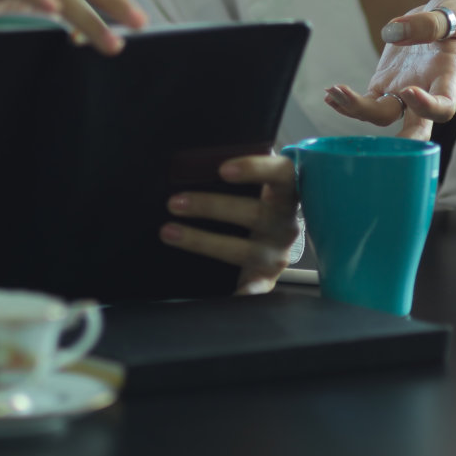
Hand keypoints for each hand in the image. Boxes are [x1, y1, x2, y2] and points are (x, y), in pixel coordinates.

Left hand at [159, 154, 299, 294]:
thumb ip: (234, 171)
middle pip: (253, 214)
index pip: (280, 174)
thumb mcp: (258, 183)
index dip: (255, 169)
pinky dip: (245, 291)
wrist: (286, 233)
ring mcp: (278, 252)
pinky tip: (229, 293)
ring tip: (168, 232)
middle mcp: (285, 223)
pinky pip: (256, 286)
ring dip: (202, 241)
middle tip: (174, 203)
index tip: (223, 170)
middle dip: (210, 208)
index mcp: (286, 191)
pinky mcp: (267, 276)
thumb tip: (191, 162)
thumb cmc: (261, 198)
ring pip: (242, 249)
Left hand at [323, 0, 455, 136]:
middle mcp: (425, 92)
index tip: (409, 90)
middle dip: (401, 141)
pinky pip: (365, 102)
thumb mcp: (454, 12)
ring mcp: (402, 92)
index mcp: (446, 77)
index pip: (443, 106)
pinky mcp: (384, 85)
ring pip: (381, 115)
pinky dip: (346, 101)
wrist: (447, 23)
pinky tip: (330, 94)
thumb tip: (393, 33)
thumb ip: (430, 23)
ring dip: (357, 110)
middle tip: (384, 147)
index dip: (427, 106)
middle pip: (415, 127)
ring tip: (334, 92)